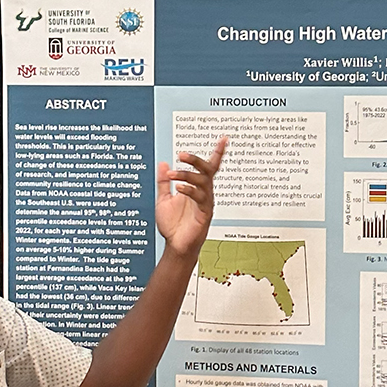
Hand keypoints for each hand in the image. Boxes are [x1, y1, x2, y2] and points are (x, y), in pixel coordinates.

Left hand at [155, 137, 226, 259]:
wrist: (176, 247)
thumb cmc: (173, 226)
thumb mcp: (163, 199)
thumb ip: (164, 182)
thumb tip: (163, 164)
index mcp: (196, 188)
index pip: (208, 167)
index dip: (217, 153)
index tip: (223, 139)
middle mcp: (203, 193)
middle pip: (207, 170)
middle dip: (196, 160)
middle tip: (182, 155)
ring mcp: (205, 203)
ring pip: (203, 182)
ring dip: (187, 175)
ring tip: (173, 175)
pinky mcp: (205, 214)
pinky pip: (200, 198)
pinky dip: (189, 191)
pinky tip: (179, 189)